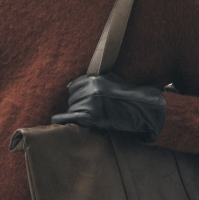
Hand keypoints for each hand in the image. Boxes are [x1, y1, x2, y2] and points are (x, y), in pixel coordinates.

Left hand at [51, 71, 165, 142]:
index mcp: (93, 79)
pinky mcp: (92, 117)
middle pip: (72, 99)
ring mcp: (90, 103)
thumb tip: (69, 85)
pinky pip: (72, 118)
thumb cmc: (126, 94)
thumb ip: (91, 81)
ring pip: (73, 109)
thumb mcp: (110, 80)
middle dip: (78, 105)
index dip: (77, 95)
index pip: (73, 87)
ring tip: (91, 117)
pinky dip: (64, 119)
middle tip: (89, 111)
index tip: (82, 100)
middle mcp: (90, 89)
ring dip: (78, 113)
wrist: (141, 108)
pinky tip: (57, 120)